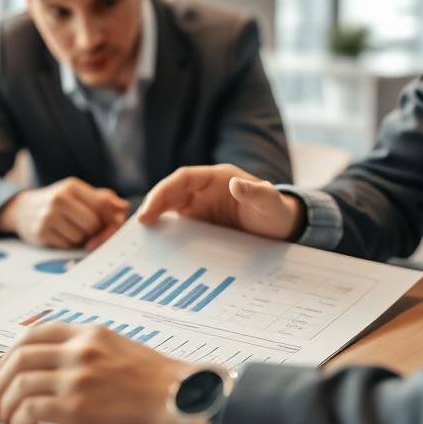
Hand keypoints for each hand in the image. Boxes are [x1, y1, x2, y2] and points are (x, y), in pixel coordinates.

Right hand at [0, 178, 128, 248]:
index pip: (102, 204)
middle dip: (95, 231)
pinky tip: (62, 235)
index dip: (111, 218)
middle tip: (89, 230)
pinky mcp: (41, 232)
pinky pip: (67, 246)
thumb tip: (123, 207)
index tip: (113, 224)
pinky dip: (69, 244)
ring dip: (81, 239)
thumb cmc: (59, 203)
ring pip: (81, 237)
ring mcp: (48, 216)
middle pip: (93, 224)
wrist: (23, 210)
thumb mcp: (78, 194)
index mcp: (72, 186)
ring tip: (72, 230)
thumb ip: (103, 200)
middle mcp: (59, 198)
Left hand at [0, 324, 211, 423]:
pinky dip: (20, 420)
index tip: (4, 371)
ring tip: (7, 420)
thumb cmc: (161, 385)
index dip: (10, 354)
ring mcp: (77, 378)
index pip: (33, 334)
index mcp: (90, 335)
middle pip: (19, 358)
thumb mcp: (122, 350)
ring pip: (19, 385)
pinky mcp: (77, 408)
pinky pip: (31, 411)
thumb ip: (90, 353)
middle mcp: (79, 351)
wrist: (185, 402)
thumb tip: (60, 368)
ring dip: (6, 405)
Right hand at [138, 164, 304, 240]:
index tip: (151, 208)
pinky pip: (178, 224)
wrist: (281, 229)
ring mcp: (201, 206)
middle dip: (154, 204)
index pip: (183, 178)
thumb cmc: (277, 212)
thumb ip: (255, 192)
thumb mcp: (269, 202)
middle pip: (171, 192)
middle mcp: (204, 189)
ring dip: (156, 218)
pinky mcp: (201, 223)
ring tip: (141, 236)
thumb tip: (235, 184)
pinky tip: (156, 245)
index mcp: (217, 178)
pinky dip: (166, 231)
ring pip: (170, 207)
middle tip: (140, 224)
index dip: (164, 190)